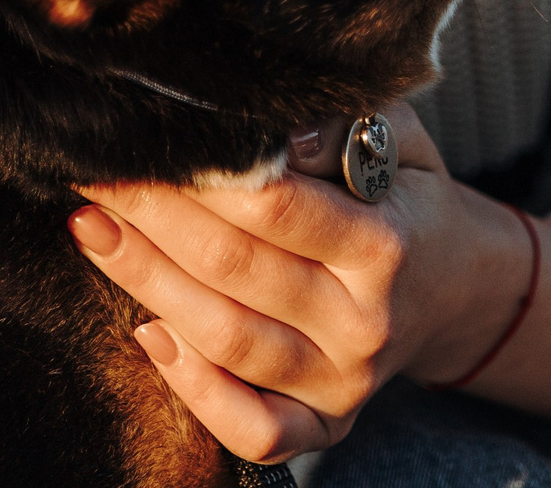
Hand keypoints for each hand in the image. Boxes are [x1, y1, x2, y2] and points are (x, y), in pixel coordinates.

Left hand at [70, 104, 532, 463]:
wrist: (459, 284)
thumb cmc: (405, 191)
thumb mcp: (396, 134)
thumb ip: (336, 120)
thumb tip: (262, 124)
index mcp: (385, 243)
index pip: (274, 206)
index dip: (195, 173)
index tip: (137, 137)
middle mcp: (366, 321)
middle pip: (234, 270)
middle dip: (151, 217)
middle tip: (92, 175)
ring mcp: (345, 382)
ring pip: (226, 342)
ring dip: (146, 284)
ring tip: (94, 231)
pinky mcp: (327, 424)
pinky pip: (255, 430)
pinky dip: (195, 390)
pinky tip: (147, 333)